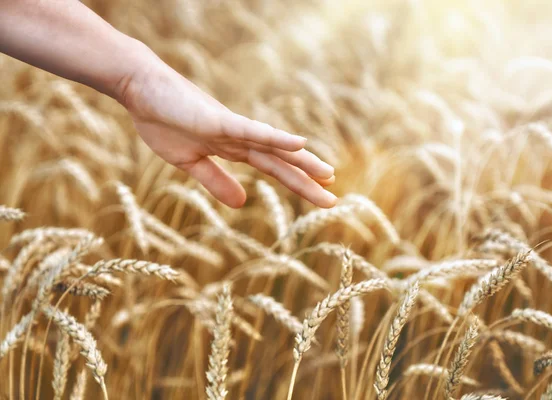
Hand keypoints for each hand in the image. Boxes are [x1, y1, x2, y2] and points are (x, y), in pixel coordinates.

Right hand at [116, 48, 336, 208]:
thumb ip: (216, 181)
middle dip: (306, 181)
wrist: (140, 90)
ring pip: (273, 146)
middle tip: (333, 199)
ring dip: (301, 160)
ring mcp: (230, 127)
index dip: (296, 182)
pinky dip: (275, 137)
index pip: (272, 169)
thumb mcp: (191, 163)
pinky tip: (298, 142)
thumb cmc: (163, 120)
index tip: (319, 195)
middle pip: (279, 162)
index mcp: (233, 148)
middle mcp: (240, 137)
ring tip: (328, 174)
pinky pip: (251, 130)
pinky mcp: (218, 120)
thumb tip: (240, 204)